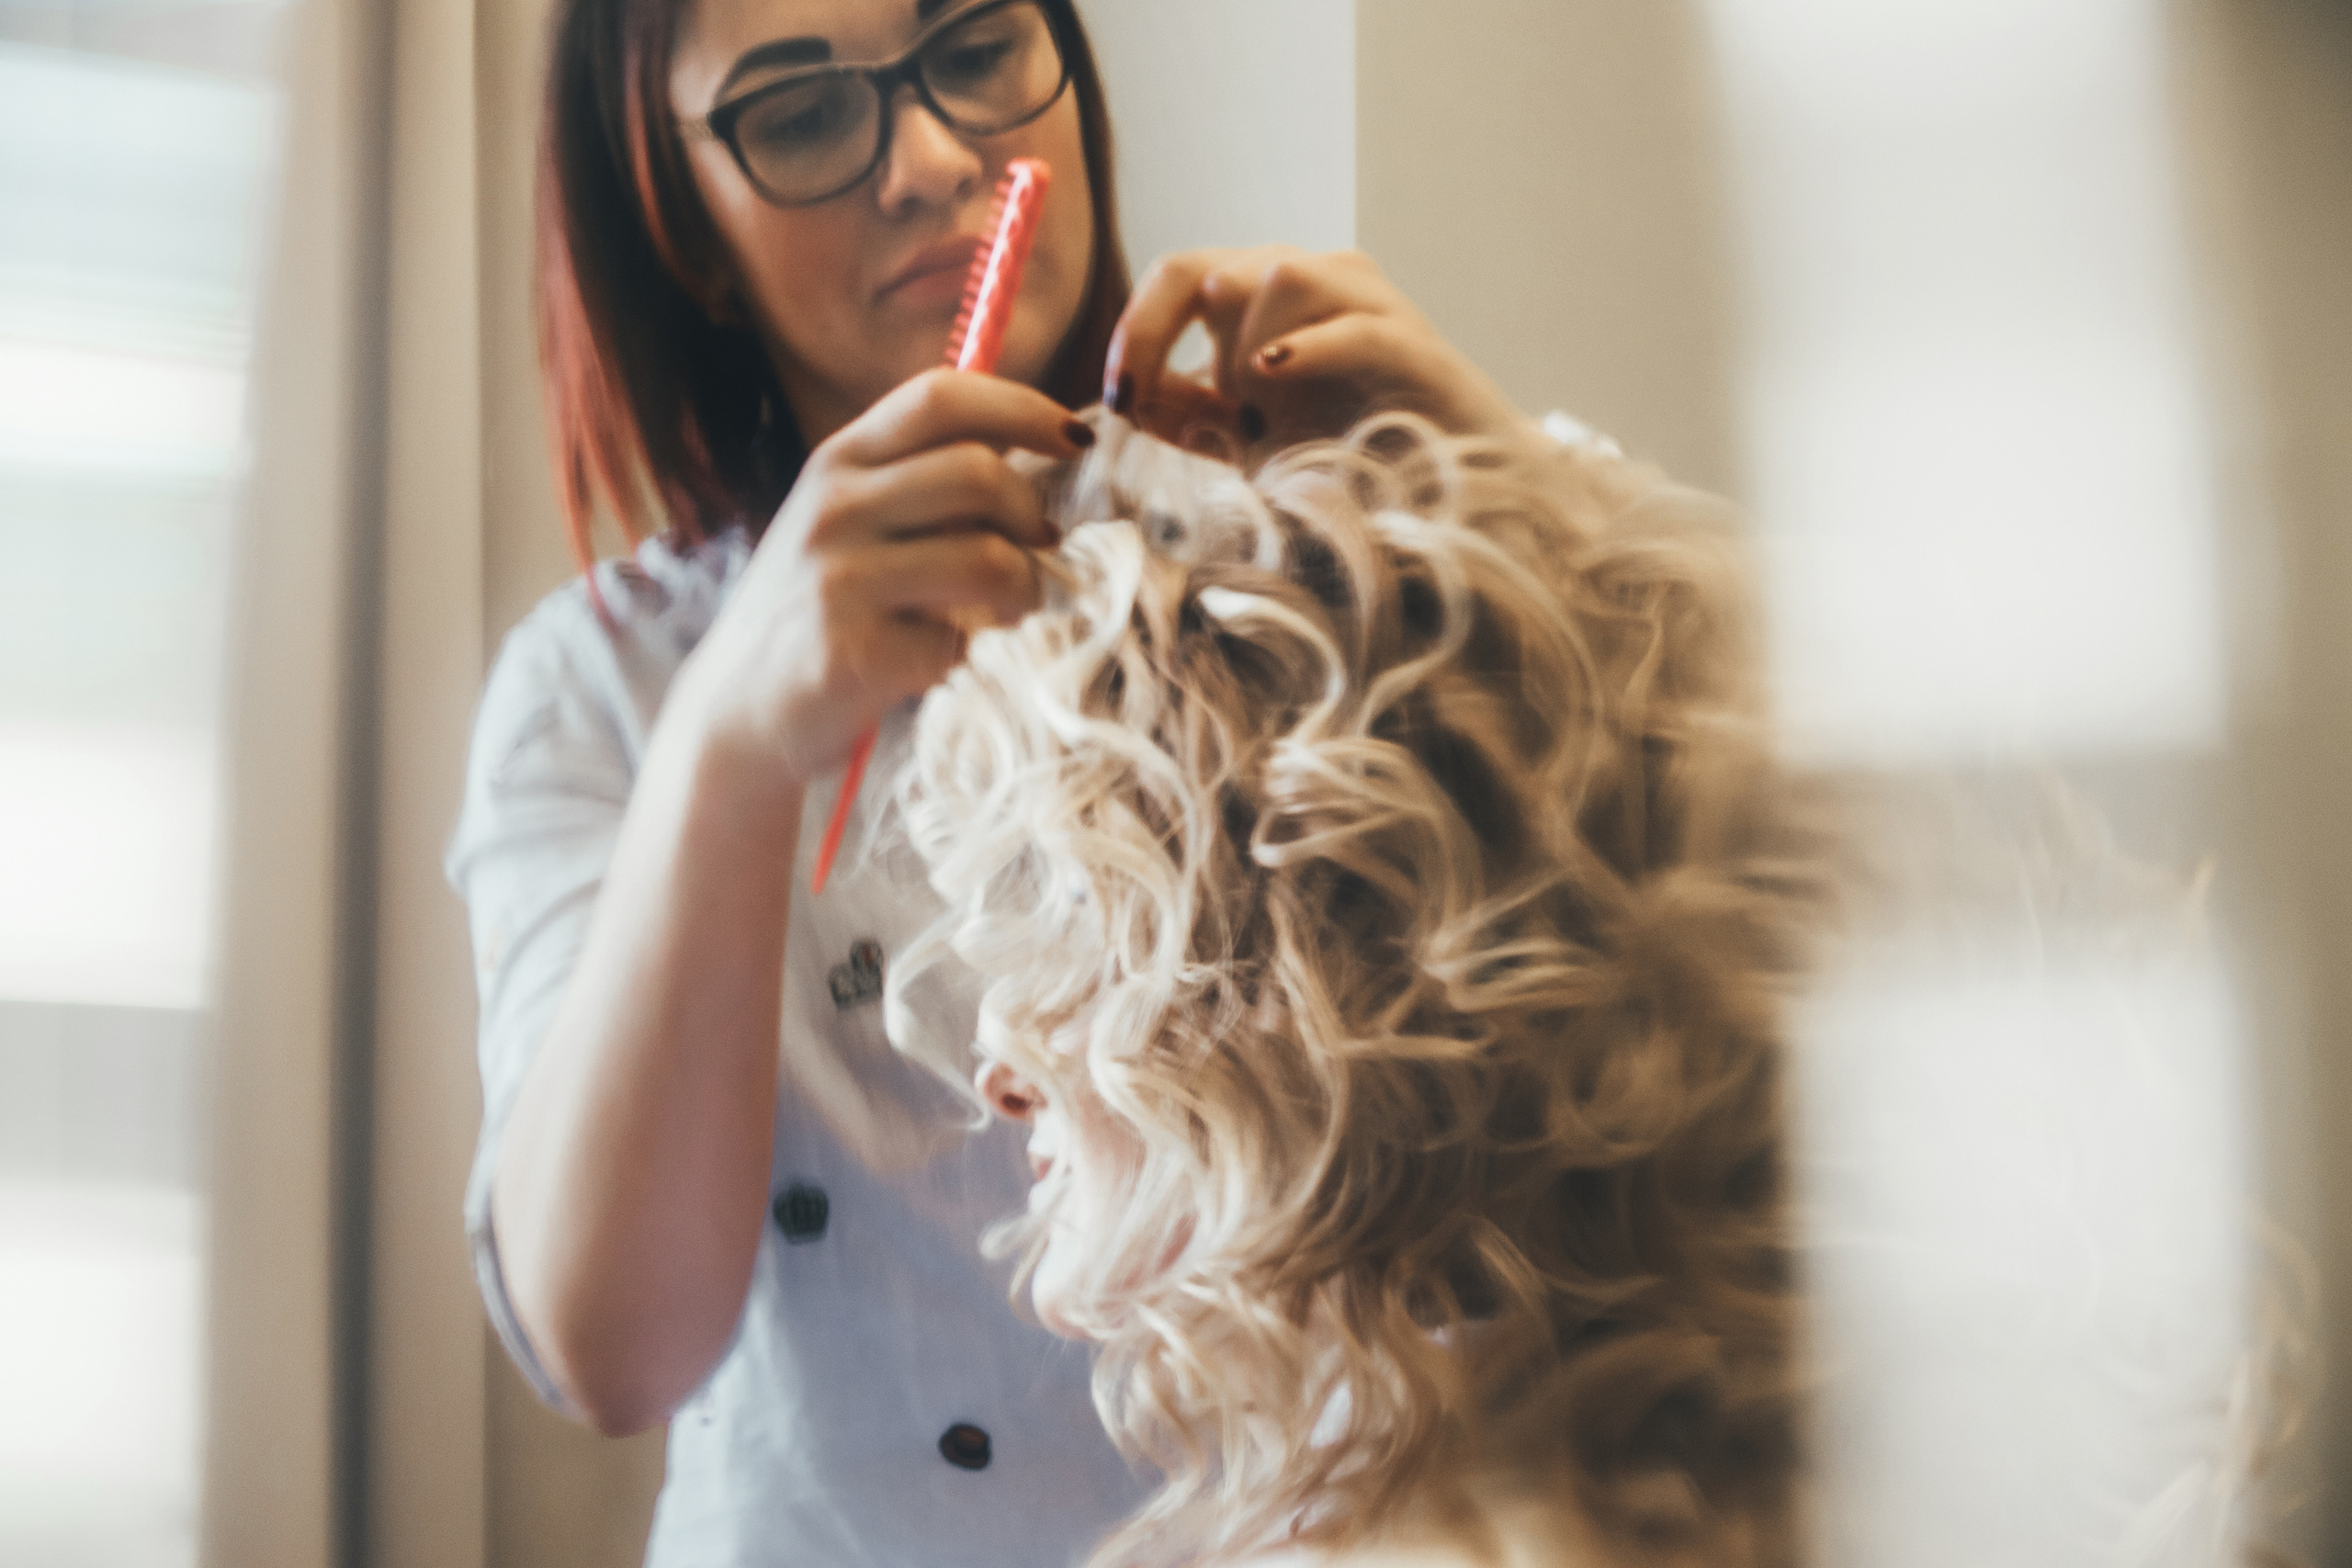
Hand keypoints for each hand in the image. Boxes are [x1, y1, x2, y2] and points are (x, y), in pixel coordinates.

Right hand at [674, 368, 1089, 782]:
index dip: (1023, 408)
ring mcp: (838, 582)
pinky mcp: (852, 655)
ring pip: (990, 558)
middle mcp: (832, 509)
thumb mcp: (844, 523)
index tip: (1076, 439)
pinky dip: (973, 654)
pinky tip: (946, 659)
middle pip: (979, 473)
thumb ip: (918, 482)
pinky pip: (961, 641)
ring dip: (1025, 589)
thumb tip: (1034, 454)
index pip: (941, 397)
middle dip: (1034, 515)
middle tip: (1041, 550)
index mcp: (837, 462)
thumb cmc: (817, 611)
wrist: (738, 714)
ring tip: (1011, 609)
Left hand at [1102, 247, 1522, 449]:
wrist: (1445, 486)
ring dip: (1242, 341)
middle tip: (1134, 393)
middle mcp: (1307, 283)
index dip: (1133, 333)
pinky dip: (1307, 346)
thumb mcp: (1242, 440)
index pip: (1175, 280)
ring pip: (1280, 274)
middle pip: (1206, 266)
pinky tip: (1271, 375)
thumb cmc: (1344, 454)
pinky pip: (1353, 324)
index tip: (1111, 401)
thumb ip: (1187, 414)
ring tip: (1246, 404)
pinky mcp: (1409, 342)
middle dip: (1155, 327)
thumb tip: (1121, 401)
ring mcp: (1362, 305)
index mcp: (1259, 299)